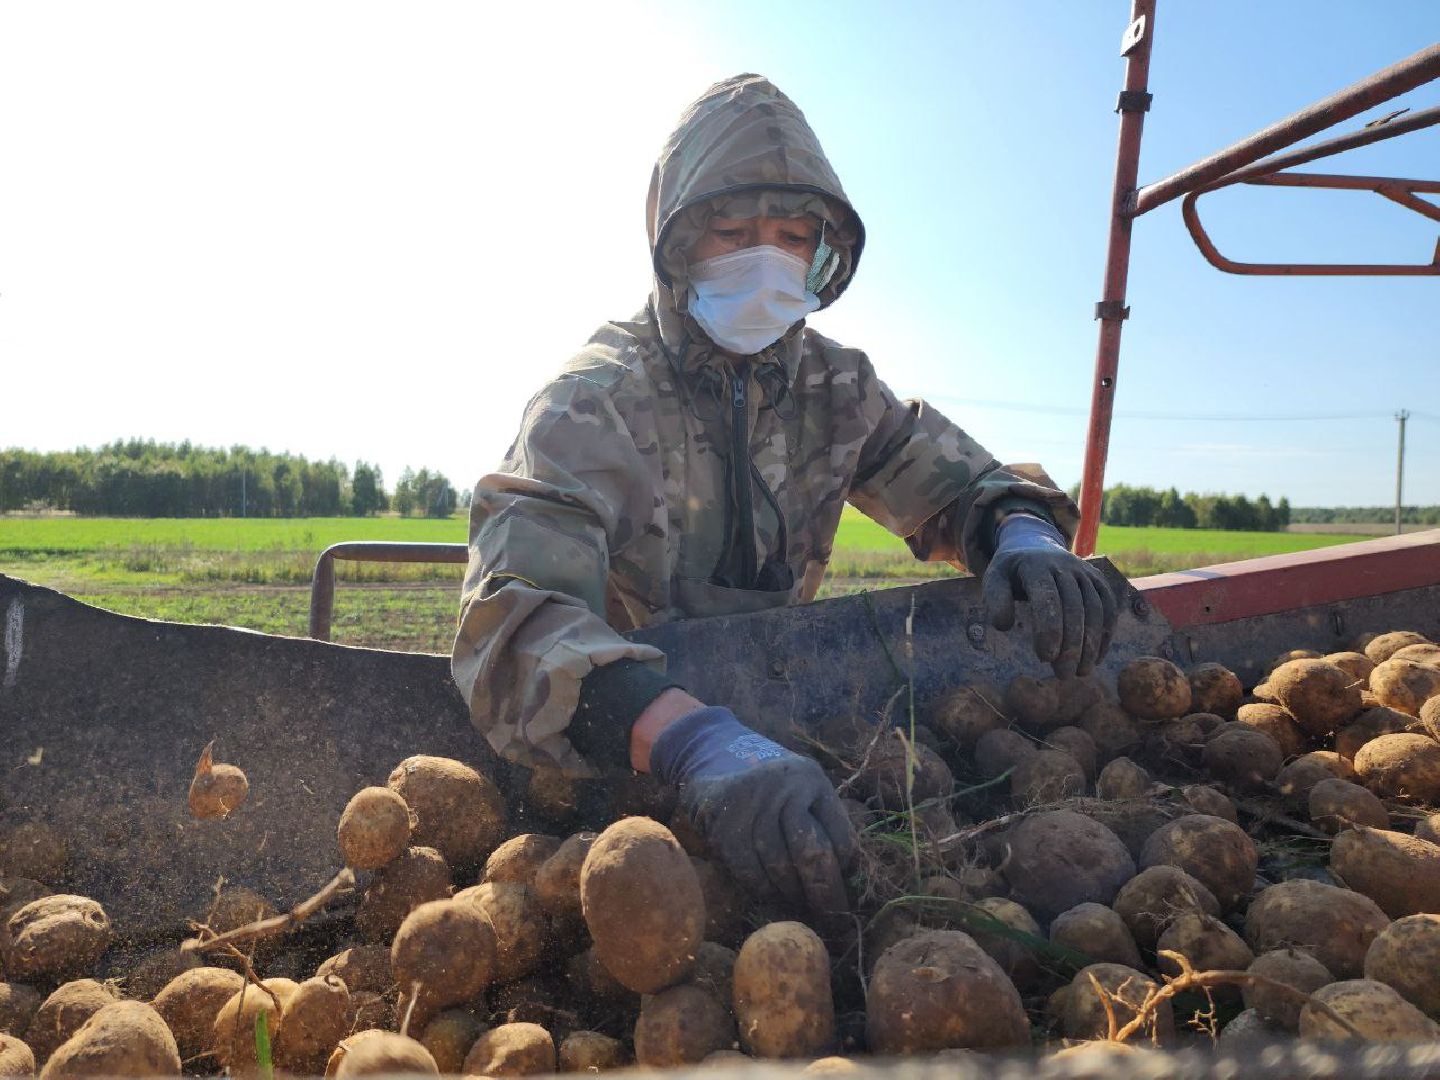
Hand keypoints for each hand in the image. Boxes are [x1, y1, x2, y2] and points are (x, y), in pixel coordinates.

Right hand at [648, 705, 854, 922]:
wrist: (709, 754)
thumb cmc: (767, 782)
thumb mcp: (800, 786)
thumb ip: (822, 819)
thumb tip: (849, 875)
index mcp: (810, 778)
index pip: (841, 837)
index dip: (846, 872)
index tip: (849, 893)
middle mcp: (783, 787)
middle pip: (811, 853)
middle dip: (826, 893)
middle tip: (834, 918)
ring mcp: (751, 806)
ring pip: (780, 868)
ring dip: (793, 894)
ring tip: (801, 904)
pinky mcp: (724, 826)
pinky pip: (750, 873)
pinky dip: (765, 890)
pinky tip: (773, 894)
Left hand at [982, 513, 1117, 678]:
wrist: (1034, 545)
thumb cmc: (1012, 572)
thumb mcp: (995, 578)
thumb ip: (995, 599)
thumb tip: (1004, 626)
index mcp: (1036, 565)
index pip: (1047, 598)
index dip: (1049, 629)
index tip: (1044, 658)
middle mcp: (1065, 566)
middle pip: (1074, 608)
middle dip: (1071, 645)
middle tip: (1063, 674)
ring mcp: (1085, 572)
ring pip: (1096, 610)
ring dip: (1091, 645)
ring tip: (1081, 673)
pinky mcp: (1099, 581)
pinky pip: (1108, 608)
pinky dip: (1105, 635)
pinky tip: (1095, 659)